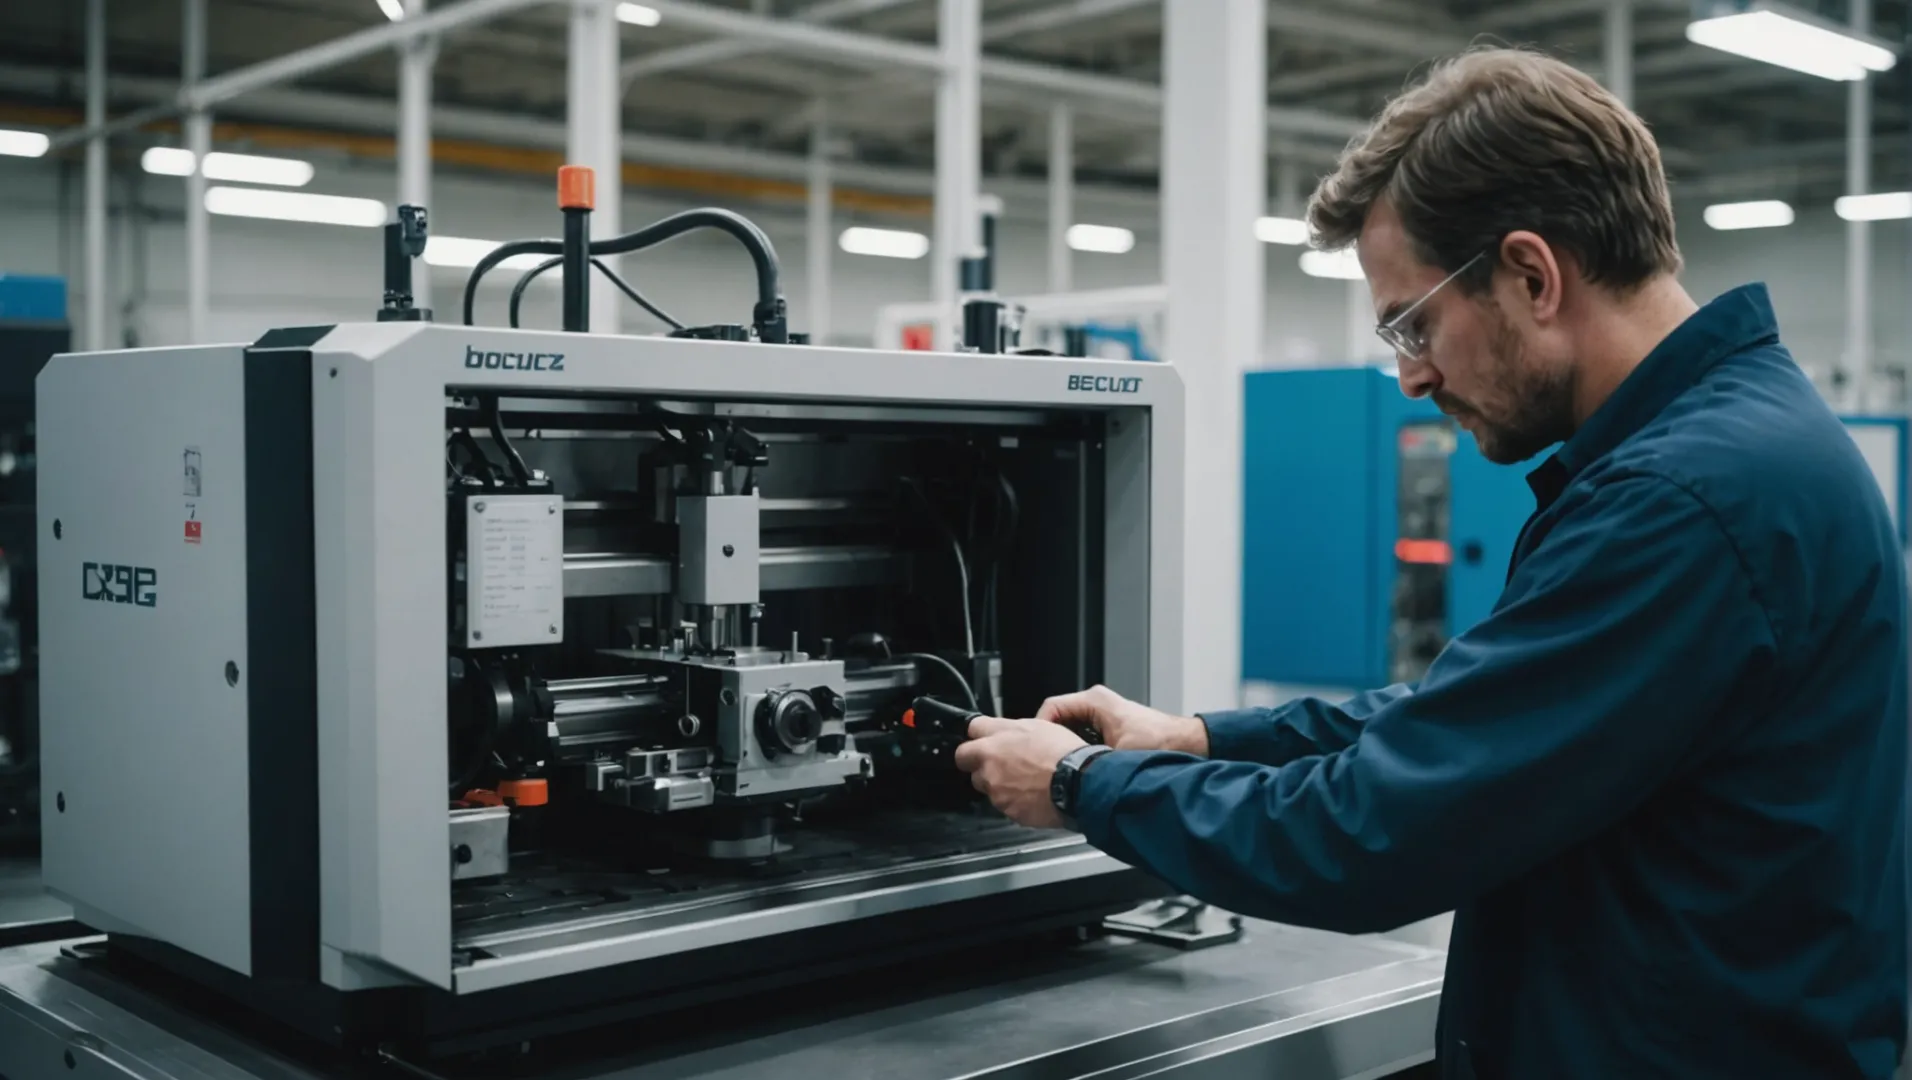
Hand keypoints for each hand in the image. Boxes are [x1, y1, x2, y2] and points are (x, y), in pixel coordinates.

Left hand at [952, 716, 1086, 829]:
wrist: (1079, 784)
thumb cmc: (1064, 754)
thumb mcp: (1039, 725)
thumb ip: (1011, 728)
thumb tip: (1003, 730)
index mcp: (995, 740)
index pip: (970, 730)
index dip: (978, 735)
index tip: (981, 738)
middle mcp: (989, 764)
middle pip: (966, 760)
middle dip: (977, 761)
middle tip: (996, 761)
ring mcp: (996, 790)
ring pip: (986, 785)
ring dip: (997, 782)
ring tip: (1024, 779)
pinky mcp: (1007, 810)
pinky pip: (1004, 804)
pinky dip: (1014, 800)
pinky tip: (1032, 794)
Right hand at [1037, 685, 1209, 755]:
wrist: (1187, 745)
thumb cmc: (1160, 743)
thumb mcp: (1116, 755)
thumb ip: (1089, 762)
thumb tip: (1068, 777)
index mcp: (1094, 702)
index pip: (1050, 708)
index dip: (1039, 731)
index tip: (1036, 749)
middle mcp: (1097, 704)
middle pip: (1057, 720)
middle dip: (1052, 742)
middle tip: (1047, 763)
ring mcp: (1103, 714)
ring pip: (1070, 729)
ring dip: (1067, 748)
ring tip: (1066, 768)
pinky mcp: (1109, 726)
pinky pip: (1083, 735)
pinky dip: (1080, 750)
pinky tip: (1084, 768)